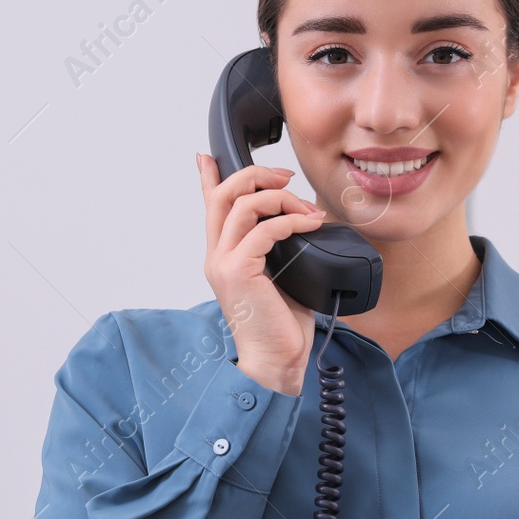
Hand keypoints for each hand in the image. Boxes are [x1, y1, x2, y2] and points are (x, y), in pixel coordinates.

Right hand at [196, 152, 324, 396]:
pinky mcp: (239, 272)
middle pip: (225, 194)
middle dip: (257, 175)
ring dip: (280, 197)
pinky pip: (265, 230)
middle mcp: (217, 256)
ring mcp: (224, 263)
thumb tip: (303, 222)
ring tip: (307, 210)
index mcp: (223, 256)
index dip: (208, 177)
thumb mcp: (282, 275)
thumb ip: (279, 247)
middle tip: (287, 178)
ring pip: (243, 204)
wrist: (277, 361)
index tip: (207, 157)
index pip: (210, 207)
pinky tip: (311, 225)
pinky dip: (292, 221)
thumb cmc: (281, 325)